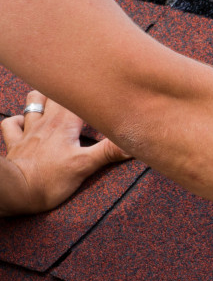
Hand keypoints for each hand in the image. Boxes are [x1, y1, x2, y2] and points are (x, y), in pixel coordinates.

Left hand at [0, 91, 130, 214]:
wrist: (16, 191)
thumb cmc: (50, 179)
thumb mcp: (85, 165)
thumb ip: (109, 151)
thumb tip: (133, 144)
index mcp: (64, 125)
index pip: (79, 100)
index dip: (90, 95)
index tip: (102, 90)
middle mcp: (46, 123)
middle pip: (56, 95)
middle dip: (68, 91)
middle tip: (80, 91)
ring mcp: (28, 132)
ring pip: (32, 103)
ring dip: (42, 98)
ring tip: (53, 100)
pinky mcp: (15, 144)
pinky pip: (11, 124)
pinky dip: (17, 120)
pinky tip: (25, 122)